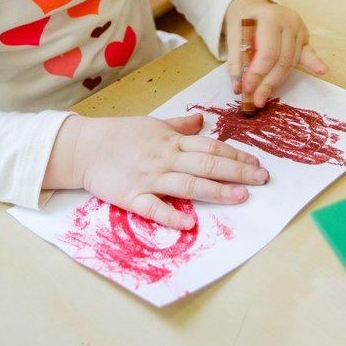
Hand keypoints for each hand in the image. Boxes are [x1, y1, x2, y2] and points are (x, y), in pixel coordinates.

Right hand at [44, 112, 267, 229]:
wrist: (84, 147)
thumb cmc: (120, 135)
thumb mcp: (153, 124)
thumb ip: (179, 126)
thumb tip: (201, 120)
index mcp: (171, 141)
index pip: (210, 147)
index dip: (235, 155)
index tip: (256, 164)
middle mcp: (165, 158)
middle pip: (207, 164)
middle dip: (237, 172)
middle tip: (262, 180)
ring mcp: (150, 178)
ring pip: (189, 184)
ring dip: (216, 191)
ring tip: (241, 197)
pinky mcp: (132, 197)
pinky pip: (154, 207)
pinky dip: (171, 216)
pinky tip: (189, 224)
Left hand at [224, 0, 328, 108]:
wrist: (256, 9)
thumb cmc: (245, 24)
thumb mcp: (234, 37)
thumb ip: (236, 61)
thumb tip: (239, 87)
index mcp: (270, 17)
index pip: (268, 51)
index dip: (258, 73)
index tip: (247, 89)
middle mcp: (288, 21)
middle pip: (282, 60)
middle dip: (268, 83)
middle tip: (256, 100)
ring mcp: (299, 29)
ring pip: (290, 62)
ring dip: (277, 81)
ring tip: (263, 95)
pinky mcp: (305, 38)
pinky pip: (308, 54)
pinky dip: (314, 64)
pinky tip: (322, 70)